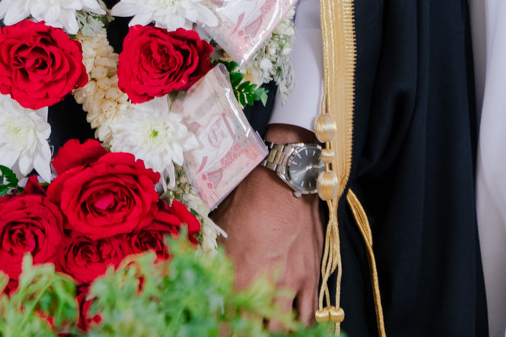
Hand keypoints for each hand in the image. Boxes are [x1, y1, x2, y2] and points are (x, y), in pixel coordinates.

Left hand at [213, 125, 321, 322]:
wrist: (283, 183)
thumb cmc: (247, 202)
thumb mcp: (220, 231)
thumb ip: (212, 261)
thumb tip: (196, 277)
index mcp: (236, 277)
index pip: (225, 322)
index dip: (221, 332)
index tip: (217, 331)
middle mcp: (263, 287)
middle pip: (253, 331)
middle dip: (246, 335)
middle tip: (241, 333)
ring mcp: (289, 285)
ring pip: (280, 329)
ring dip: (270, 333)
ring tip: (263, 332)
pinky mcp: (309, 277)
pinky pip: (308, 315)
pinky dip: (299, 327)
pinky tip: (291, 330)